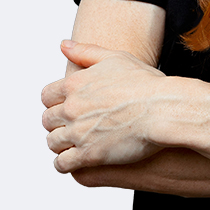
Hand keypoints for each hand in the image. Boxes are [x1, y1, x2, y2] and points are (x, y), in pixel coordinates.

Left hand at [41, 40, 165, 173]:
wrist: (162, 109)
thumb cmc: (144, 83)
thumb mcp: (115, 58)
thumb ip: (85, 51)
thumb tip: (63, 45)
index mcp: (75, 84)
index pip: (46, 96)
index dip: (55, 102)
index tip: (66, 106)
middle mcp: (72, 108)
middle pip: (47, 120)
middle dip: (57, 123)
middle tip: (72, 125)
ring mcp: (78, 133)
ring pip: (52, 142)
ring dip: (61, 143)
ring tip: (75, 142)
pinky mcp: (88, 156)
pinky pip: (62, 164)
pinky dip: (65, 163)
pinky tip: (77, 159)